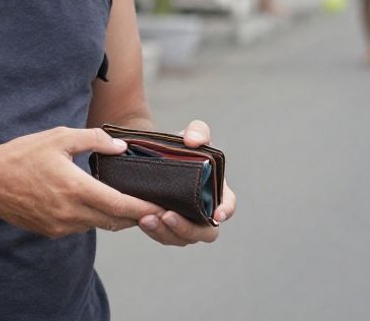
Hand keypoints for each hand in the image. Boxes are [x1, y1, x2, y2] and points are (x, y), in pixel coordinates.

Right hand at [0, 127, 162, 238]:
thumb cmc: (22, 155)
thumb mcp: (59, 137)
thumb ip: (94, 140)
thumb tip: (121, 147)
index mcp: (76, 189)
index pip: (120, 205)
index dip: (144, 207)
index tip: (163, 206)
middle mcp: (70, 213)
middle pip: (115, 221)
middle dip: (136, 215)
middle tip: (154, 206)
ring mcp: (60, 226)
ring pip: (98, 224)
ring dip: (114, 216)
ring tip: (128, 202)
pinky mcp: (51, 231)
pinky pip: (81, 226)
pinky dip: (93, 217)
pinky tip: (96, 203)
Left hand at [137, 120, 235, 246]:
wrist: (155, 156)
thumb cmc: (181, 148)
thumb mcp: (191, 134)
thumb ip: (198, 131)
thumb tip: (193, 140)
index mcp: (217, 191)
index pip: (227, 205)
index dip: (225, 211)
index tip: (216, 215)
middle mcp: (204, 212)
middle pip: (204, 232)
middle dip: (186, 228)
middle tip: (167, 215)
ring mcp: (186, 223)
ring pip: (181, 238)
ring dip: (164, 232)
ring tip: (146, 219)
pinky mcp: (167, 228)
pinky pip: (163, 236)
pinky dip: (154, 231)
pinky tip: (141, 220)